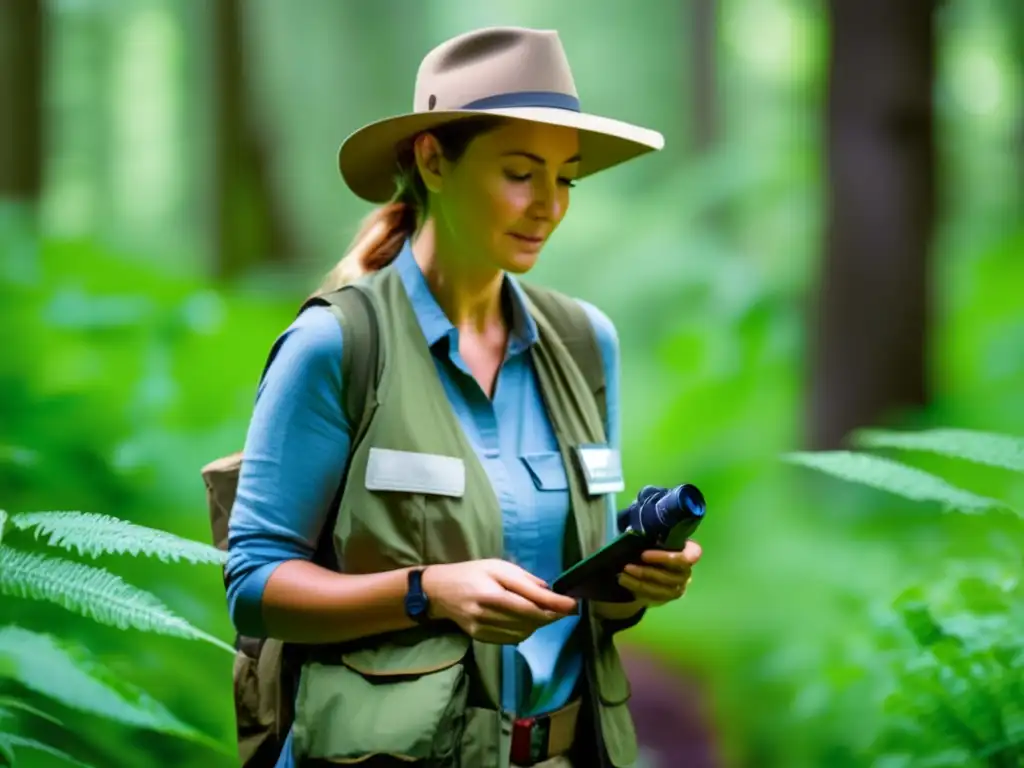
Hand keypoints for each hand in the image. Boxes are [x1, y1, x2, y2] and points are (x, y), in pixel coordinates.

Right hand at [422, 559, 577, 644]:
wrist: (439, 591)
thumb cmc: (471, 573)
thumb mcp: (497, 566)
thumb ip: (523, 579)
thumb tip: (548, 592)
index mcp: (491, 592)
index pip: (530, 604)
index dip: (554, 606)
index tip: (573, 605)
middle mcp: (486, 614)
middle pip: (528, 621)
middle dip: (550, 615)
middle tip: (564, 608)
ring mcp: (482, 629)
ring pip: (523, 632)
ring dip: (539, 624)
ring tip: (544, 612)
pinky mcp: (480, 637)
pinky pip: (511, 639)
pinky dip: (525, 631)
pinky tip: (526, 621)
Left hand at [616, 540, 701, 607]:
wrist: (648, 563)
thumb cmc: (652, 543)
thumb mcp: (651, 535)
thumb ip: (649, 534)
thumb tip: (633, 532)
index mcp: (689, 550)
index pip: (694, 554)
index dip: (671, 557)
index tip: (644, 554)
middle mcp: (687, 570)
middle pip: (674, 575)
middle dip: (649, 571)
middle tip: (627, 566)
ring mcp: (679, 586)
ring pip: (664, 588)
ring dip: (641, 582)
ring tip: (623, 574)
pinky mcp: (668, 597)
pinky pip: (655, 596)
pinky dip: (637, 588)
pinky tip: (624, 581)